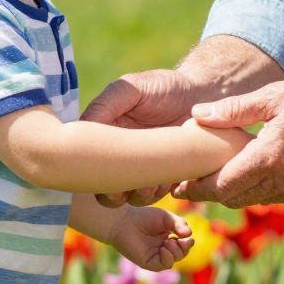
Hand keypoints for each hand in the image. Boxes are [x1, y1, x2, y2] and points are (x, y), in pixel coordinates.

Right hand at [80, 67, 217, 205]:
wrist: (202, 92)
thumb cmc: (163, 86)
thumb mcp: (131, 88)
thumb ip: (105, 104)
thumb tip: (81, 125)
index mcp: (106, 137)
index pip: (89, 164)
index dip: (92, 175)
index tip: (104, 173)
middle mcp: (123, 157)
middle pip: (107, 189)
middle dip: (114, 194)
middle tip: (128, 186)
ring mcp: (145, 169)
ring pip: (133, 196)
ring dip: (140, 194)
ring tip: (153, 182)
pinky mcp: (168, 176)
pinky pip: (159, 194)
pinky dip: (162, 191)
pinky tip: (171, 178)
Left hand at [110, 206, 193, 271]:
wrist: (124, 221)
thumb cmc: (143, 217)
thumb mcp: (166, 218)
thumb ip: (179, 224)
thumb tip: (190, 235)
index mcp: (169, 238)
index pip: (184, 244)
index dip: (188, 242)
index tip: (187, 235)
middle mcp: (163, 249)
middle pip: (181, 254)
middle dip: (184, 248)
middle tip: (177, 239)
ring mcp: (156, 256)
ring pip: (174, 260)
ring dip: (176, 252)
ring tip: (168, 242)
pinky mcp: (148, 263)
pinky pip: (163, 265)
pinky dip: (167, 258)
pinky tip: (163, 248)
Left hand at [184, 73, 283, 206]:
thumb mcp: (276, 95)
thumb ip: (235, 109)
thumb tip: (197, 115)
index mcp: (270, 158)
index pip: (221, 187)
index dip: (197, 189)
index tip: (178, 187)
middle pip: (235, 199)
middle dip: (212, 192)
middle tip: (193, 181)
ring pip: (257, 200)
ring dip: (238, 190)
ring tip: (224, 172)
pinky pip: (280, 197)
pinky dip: (264, 188)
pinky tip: (261, 168)